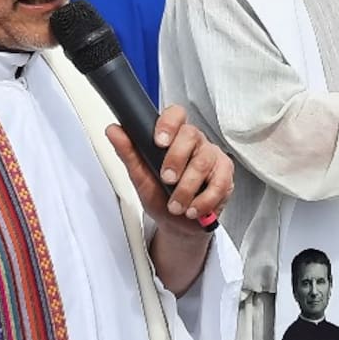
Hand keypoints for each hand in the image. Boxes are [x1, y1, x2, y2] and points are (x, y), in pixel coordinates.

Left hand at [106, 105, 233, 236]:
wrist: (178, 224)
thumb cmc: (160, 196)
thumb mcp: (141, 178)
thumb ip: (129, 153)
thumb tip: (113, 130)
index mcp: (174, 137)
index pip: (175, 115)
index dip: (168, 124)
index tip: (159, 142)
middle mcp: (195, 142)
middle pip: (191, 135)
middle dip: (176, 159)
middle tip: (167, 180)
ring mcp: (212, 156)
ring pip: (203, 161)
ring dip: (187, 188)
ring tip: (176, 205)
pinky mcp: (225, 174)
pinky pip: (220, 182)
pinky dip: (205, 200)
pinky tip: (194, 209)